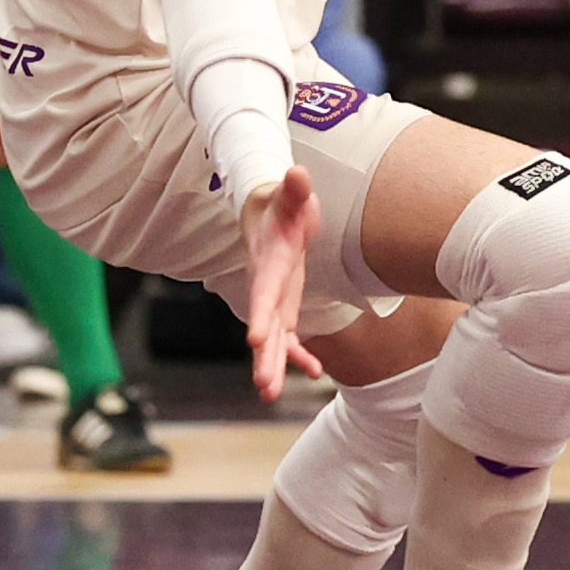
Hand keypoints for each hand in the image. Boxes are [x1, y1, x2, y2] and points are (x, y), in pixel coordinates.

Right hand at [234, 167, 331, 400]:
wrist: (268, 213)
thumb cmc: (283, 203)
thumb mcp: (291, 195)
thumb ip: (294, 189)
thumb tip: (297, 174)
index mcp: (267, 263)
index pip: (262, 293)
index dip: (258, 316)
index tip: (255, 340)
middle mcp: (266, 287)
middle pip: (264, 327)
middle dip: (264, 357)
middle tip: (263, 387)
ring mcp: (274, 300)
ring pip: (273, 339)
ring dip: (273, 366)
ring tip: (269, 395)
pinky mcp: (285, 306)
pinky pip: (290, 337)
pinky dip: (299, 355)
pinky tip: (314, 373)